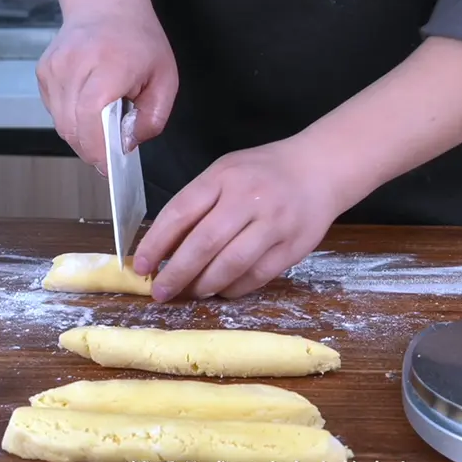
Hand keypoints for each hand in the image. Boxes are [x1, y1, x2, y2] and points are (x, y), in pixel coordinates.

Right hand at [36, 1, 177, 171]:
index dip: (98, 149)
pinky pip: (55, 113)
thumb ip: (152, 119)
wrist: (107, 8)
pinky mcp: (44, 73)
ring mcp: (54, 68)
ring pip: (61, 125)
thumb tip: (128, 146)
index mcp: (109, 64)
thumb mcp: (165, 80)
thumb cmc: (138, 40)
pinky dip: (72, 121)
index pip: (90, 116)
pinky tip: (88, 108)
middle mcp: (75, 64)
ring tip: (103, 124)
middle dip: (92, 150)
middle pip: (72, 127)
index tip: (109, 167)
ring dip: (82, 136)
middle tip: (110, 153)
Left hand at [133, 139, 338, 301]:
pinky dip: (235, 288)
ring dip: (205, 285)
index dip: (156, 243)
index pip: (181, 212)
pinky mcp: (293, 246)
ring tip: (192, 292)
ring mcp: (274, 223)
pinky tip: (222, 290)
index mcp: (224, 177)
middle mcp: (248, 198)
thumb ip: (197, 204)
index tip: (141, 266)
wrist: (321, 168)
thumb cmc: (264, 172)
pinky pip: (257, 275)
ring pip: (231, 264)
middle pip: (204, 243)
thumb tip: (163, 247)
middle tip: (160, 291)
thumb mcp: (226, 173)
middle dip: (177, 272)